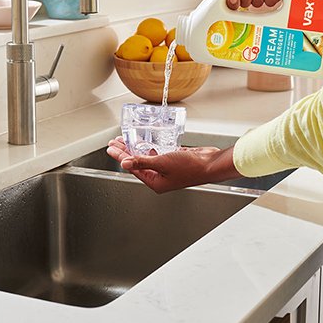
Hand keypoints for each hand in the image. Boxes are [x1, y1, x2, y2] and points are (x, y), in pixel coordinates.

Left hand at [106, 137, 240, 192]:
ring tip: (126, 140)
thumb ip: (142, 162)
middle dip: (125, 151)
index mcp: (156, 182)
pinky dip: (149, 147)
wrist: (210, 163)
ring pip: (146, 157)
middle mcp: (160, 177)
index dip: (121, 156)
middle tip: (114, 142)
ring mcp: (167, 169)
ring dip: (136, 148)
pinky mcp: (173, 160)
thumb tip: (125, 163)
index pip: (132, 168)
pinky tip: (145, 141)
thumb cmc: (191, 167)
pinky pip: (157, 153)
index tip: (111, 148)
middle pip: (137, 162)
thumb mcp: (162, 163)